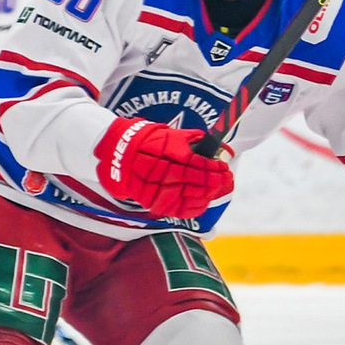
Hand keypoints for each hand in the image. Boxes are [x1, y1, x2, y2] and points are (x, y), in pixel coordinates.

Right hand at [93, 117, 233, 220]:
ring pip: (188, 196)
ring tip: (216, 190)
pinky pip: (175, 209)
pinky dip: (191, 207)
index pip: (198, 164)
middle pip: (196, 181)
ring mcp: (156, 187)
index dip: (214, 168)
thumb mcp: (169, 134)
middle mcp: (163, 172)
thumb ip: (190, 139)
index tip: (224, 168)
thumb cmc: (146, 141)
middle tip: (227, 179)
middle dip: (215, 181)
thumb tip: (209, 142)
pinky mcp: (150, 200)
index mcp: (169, 154)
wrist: (117, 154)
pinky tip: (201, 201)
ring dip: (206, 195)